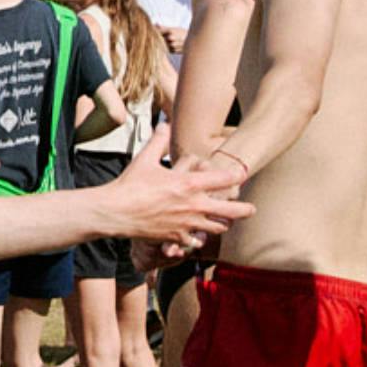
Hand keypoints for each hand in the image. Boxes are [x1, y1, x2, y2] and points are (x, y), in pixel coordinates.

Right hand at [119, 126, 251, 244]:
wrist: (115, 212)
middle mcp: (193, 205)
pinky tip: (198, 236)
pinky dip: (199, 239)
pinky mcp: (176, 238)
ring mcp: (186, 223)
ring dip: (223, 225)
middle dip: (244, 210)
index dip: (236, 176)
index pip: (223, 179)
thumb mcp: (144, 159)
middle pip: (230, 211)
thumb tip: (164, 124)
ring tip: (225, 222)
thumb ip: (158, 141)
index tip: (242, 175)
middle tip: (251, 210)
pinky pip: (196, 242)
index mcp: (188, 183)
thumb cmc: (129, 184)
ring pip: (217, 228)